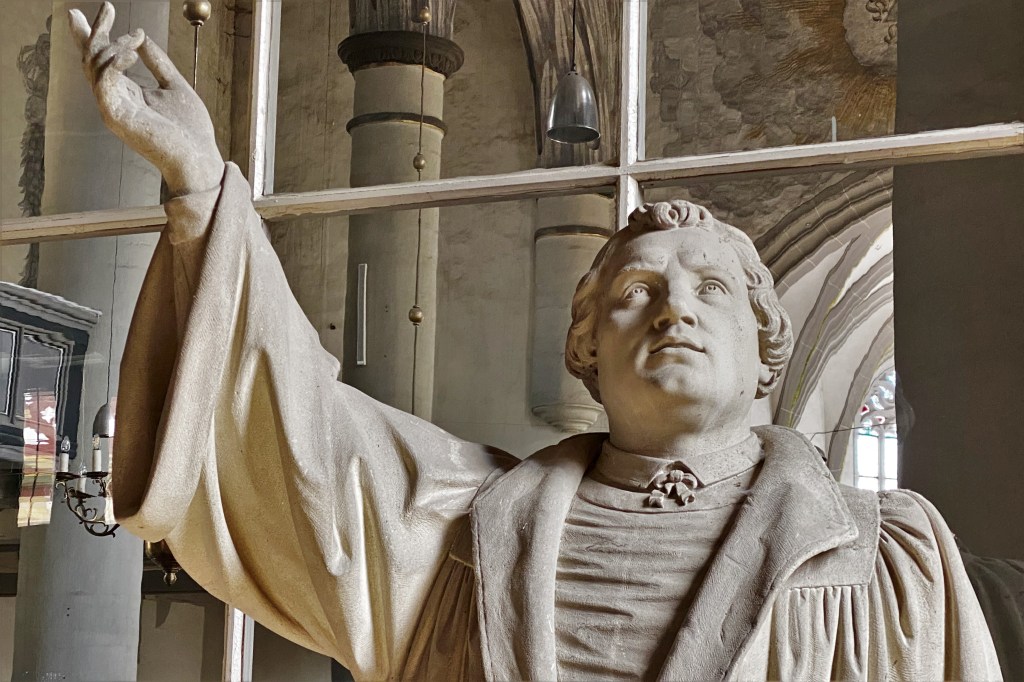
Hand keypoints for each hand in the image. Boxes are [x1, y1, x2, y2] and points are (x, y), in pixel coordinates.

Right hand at [69, 2, 223, 197]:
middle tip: (107, 7)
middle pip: (92, 60)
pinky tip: (130, 52)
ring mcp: (113, 109)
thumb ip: (158, 62)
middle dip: (96, 30)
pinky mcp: (116, 116)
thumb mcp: (175, 85)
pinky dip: (114, 62)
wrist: (199, 159)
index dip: (98, 34)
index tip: (104, 10)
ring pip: (94, 67)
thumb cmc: (190, 131)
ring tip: (134, 37)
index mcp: (128, 94)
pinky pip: (104, 82)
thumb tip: (143, 37)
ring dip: (112, 44)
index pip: (104, 61)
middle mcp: (115, 100)